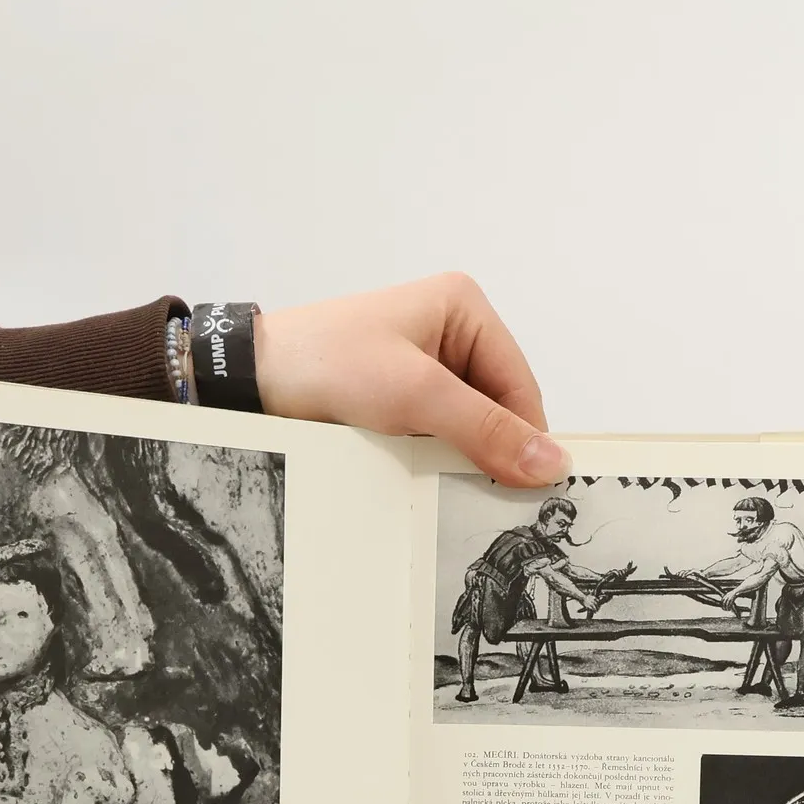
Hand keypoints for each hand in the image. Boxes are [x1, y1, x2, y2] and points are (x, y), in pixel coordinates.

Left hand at [256, 273, 569, 486]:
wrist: (252, 380)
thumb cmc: (327, 365)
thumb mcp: (415, 396)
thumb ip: (485, 429)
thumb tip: (551, 463)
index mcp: (464, 308)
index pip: (520, 385)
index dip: (526, 438)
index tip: (529, 491)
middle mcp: (451, 331)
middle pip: (497, 408)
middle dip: (490, 449)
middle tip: (484, 494)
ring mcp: (425, 366)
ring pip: (468, 426)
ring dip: (460, 457)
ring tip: (443, 482)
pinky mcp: (400, 396)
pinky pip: (438, 435)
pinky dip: (435, 459)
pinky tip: (422, 476)